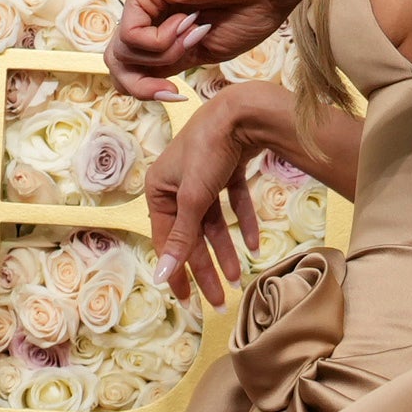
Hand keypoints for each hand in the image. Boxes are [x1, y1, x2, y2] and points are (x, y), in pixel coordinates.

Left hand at [107, 0, 293, 98]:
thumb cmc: (249, 12)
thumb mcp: (201, 54)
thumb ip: (167, 63)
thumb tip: (134, 81)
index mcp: (161, 23)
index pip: (129, 65)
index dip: (144, 89)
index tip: (178, 94)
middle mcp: (146, 7)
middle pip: (115, 60)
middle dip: (140, 85)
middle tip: (173, 90)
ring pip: (121, 51)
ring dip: (163, 57)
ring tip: (195, 37)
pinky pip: (130, 35)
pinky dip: (160, 42)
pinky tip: (189, 24)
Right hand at [139, 80, 289, 313]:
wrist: (242, 111)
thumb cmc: (208, 150)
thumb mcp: (193, 199)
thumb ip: (181, 238)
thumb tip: (162, 275)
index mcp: (159, 190)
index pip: (167, 240)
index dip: (178, 271)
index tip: (189, 301)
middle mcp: (177, 184)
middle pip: (192, 235)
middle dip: (207, 268)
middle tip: (219, 301)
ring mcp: (202, 177)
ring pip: (213, 223)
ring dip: (226, 252)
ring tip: (239, 279)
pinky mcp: (226, 169)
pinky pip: (232, 204)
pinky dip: (242, 223)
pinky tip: (253, 245)